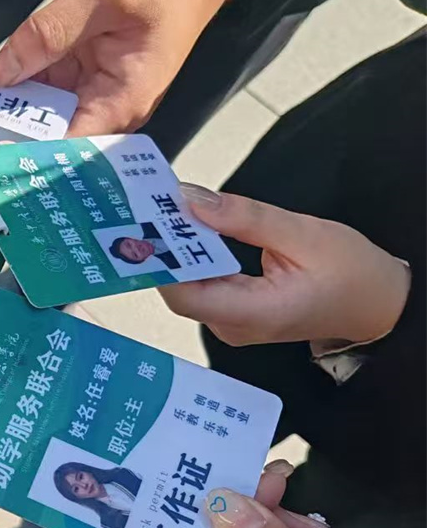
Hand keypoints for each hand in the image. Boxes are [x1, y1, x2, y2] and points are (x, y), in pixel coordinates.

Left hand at [0, 0, 251, 135]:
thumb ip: (50, 33)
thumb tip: (3, 73)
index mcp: (120, 102)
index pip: (63, 148)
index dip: (18, 155)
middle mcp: (104, 105)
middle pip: (41, 131)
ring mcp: (90, 87)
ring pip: (32, 105)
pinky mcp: (79, 68)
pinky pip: (37, 78)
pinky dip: (8, 71)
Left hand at [159, 185, 411, 345]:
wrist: (378, 302)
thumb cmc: (351, 271)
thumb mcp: (303, 233)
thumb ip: (244, 218)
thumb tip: (190, 200)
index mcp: (256, 314)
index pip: (185, 295)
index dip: (162, 261)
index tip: (149, 222)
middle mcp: (235, 327)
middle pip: (183, 290)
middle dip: (165, 249)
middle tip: (150, 205)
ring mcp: (232, 324)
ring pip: (190, 287)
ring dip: (177, 251)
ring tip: (163, 211)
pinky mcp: (234, 314)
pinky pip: (204, 286)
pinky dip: (194, 258)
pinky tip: (188, 229)